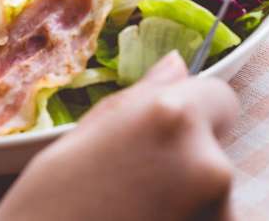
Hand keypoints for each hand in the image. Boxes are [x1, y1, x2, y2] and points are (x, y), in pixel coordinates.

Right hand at [0, 52, 238, 220]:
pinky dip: (186, 220)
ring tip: (136, 212)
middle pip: (217, 147)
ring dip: (189, 200)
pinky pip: (209, 219)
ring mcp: (219, 212)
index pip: (219, 97)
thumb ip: (141, 98)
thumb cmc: (48, 202)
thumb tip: (177, 64)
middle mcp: (209, 161)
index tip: (164, 134)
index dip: (193, 113)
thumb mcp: (84, 136)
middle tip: (134, 184)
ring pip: (216, 193)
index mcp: (171, 116)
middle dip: (187, 160)